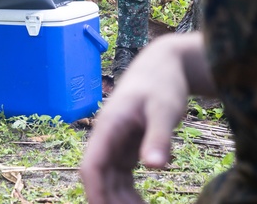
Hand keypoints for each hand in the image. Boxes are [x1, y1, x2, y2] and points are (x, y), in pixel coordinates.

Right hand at [80, 35, 205, 203]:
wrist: (163, 65)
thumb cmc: (163, 83)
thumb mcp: (164, 108)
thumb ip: (159, 136)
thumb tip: (155, 167)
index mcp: (109, 126)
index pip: (92, 165)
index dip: (95, 191)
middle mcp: (106, 137)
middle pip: (99, 177)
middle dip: (111, 201)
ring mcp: (115, 143)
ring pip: (109, 180)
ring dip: (121, 200)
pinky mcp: (126, 147)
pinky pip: (121, 176)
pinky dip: (129, 193)